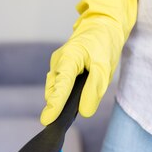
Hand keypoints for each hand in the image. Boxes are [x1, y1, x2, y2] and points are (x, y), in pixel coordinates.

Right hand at [40, 0, 136, 125]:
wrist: (104, 26)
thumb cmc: (104, 44)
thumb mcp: (104, 67)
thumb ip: (94, 90)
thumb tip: (84, 111)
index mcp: (69, 58)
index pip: (61, 85)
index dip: (55, 104)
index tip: (46, 120)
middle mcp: (59, 62)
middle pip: (54, 90)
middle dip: (56, 106)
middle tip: (59, 124)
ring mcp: (59, 65)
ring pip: (56, 89)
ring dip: (60, 102)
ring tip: (64, 118)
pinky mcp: (62, 69)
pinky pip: (60, 86)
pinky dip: (64, 96)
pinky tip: (71, 105)